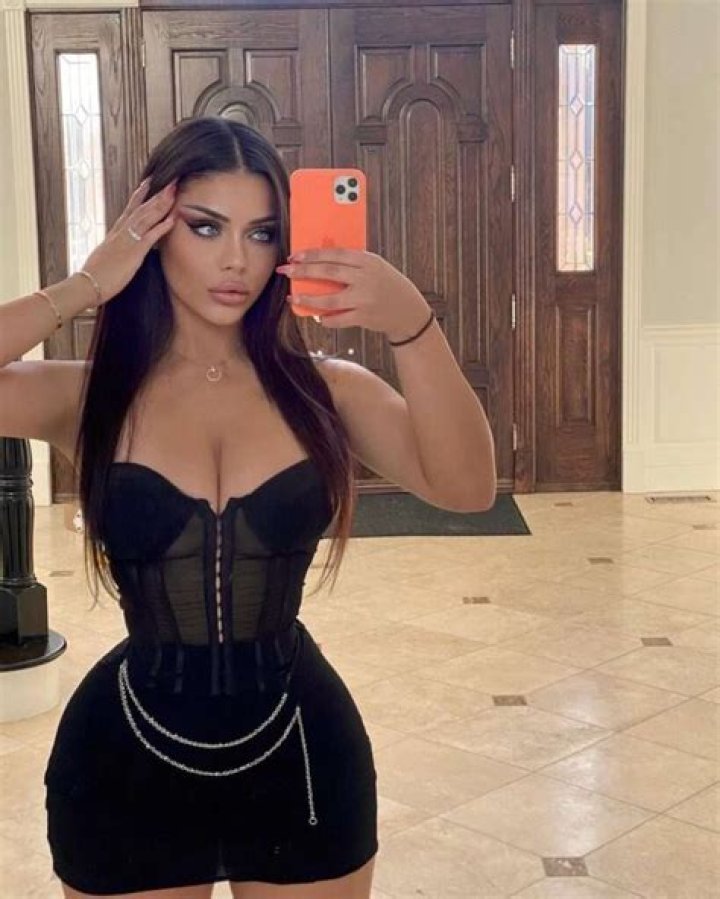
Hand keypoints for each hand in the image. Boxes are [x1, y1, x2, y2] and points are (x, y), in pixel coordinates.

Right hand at [80, 178, 177, 304]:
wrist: (86, 284)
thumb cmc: (96, 275)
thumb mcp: (106, 255)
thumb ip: (114, 247)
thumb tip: (118, 246)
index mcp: (116, 232)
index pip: (130, 208)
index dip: (141, 194)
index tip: (150, 181)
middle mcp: (122, 231)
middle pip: (142, 207)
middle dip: (157, 193)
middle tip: (171, 180)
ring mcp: (128, 240)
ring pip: (147, 216)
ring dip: (162, 203)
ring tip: (174, 190)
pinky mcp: (134, 252)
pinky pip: (150, 236)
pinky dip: (162, 226)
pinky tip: (173, 219)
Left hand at [276, 248, 431, 339]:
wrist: (408, 310)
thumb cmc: (386, 285)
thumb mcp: (374, 267)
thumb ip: (352, 264)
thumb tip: (318, 261)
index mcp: (368, 261)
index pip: (335, 254)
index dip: (312, 254)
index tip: (295, 256)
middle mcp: (366, 278)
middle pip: (328, 272)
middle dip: (303, 271)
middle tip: (286, 271)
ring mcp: (365, 299)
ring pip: (329, 300)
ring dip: (308, 299)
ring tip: (293, 298)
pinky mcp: (363, 317)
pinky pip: (337, 319)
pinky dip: (325, 318)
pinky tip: (317, 315)